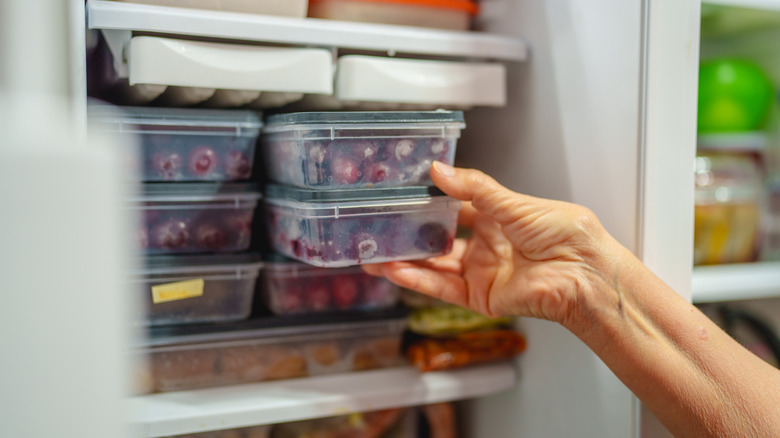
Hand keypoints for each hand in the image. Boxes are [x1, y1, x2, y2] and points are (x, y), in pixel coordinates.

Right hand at [363, 161, 624, 326]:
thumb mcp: (513, 202)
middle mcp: (486, 245)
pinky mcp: (479, 297)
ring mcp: (480, 272)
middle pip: (438, 240)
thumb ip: (474, 189)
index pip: (455, 208)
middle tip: (381, 227)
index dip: (430, 202)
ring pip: (433, 266)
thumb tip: (441, 171)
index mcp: (497, 218)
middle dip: (410, 236)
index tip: (403, 195)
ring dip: (404, 260)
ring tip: (375, 253)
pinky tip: (394, 270)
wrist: (583, 272)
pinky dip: (416, 280)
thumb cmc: (565, 234)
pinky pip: (441, 288)